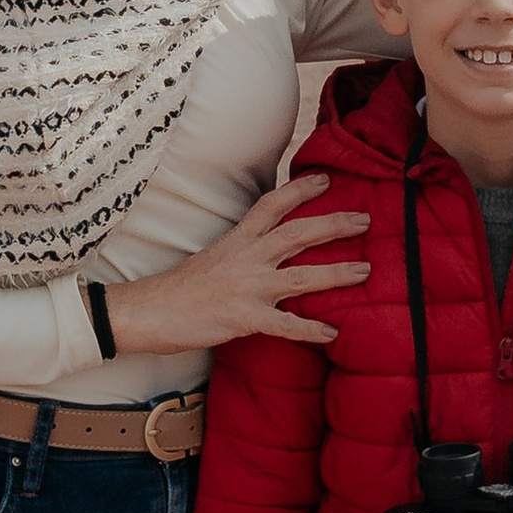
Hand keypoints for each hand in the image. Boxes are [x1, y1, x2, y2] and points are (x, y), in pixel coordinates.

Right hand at [104, 173, 371, 355]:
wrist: (147, 312)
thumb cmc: (177, 289)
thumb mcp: (211, 258)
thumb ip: (241, 253)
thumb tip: (265, 252)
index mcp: (236, 240)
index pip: (271, 205)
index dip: (300, 190)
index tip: (326, 180)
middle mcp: (245, 259)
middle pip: (296, 234)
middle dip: (333, 225)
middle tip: (365, 220)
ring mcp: (246, 288)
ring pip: (301, 277)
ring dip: (336, 274)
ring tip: (365, 272)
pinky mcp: (243, 318)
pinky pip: (285, 325)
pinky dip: (310, 330)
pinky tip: (332, 333)